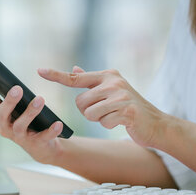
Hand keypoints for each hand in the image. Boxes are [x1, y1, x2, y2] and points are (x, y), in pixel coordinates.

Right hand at [0, 64, 64, 163]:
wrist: (42, 147)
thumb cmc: (27, 120)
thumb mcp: (17, 107)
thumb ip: (11, 92)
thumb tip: (5, 73)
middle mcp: (4, 126)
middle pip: (1, 114)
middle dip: (9, 101)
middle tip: (18, 88)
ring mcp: (19, 137)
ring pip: (20, 125)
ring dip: (30, 112)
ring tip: (40, 99)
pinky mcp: (35, 144)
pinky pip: (43, 137)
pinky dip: (51, 131)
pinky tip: (58, 123)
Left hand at [38, 66, 166, 147]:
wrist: (156, 124)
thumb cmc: (129, 108)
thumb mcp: (112, 90)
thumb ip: (92, 81)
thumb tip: (75, 69)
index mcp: (107, 75)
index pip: (75, 78)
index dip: (56, 75)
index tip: (39, 71)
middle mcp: (113, 82)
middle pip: (80, 102)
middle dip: (89, 112)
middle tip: (106, 111)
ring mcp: (121, 95)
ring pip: (89, 114)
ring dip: (99, 119)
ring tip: (114, 115)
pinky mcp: (127, 111)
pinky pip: (103, 122)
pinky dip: (109, 125)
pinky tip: (122, 122)